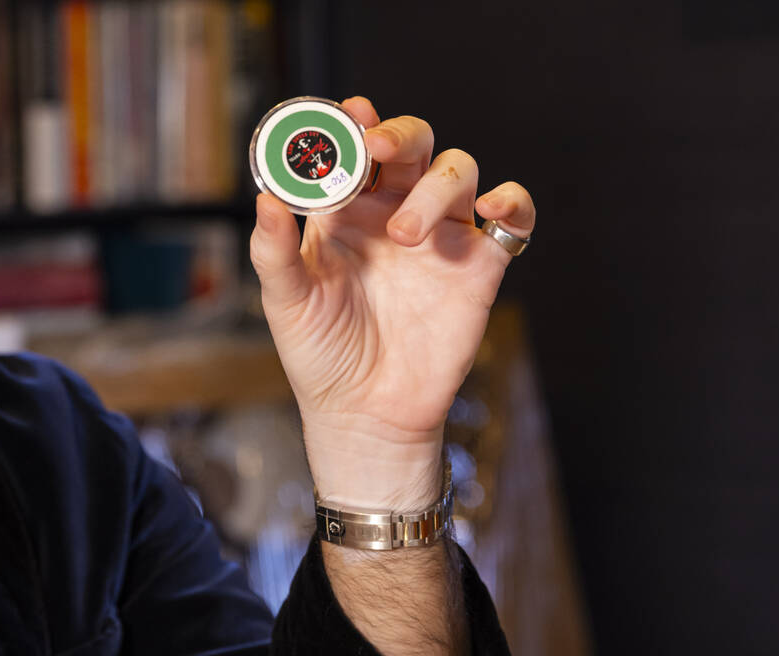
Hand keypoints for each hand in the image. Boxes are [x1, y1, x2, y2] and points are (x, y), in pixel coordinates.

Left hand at [250, 96, 534, 509]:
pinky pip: (513, 218)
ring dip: (434, 188)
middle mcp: (397, 213)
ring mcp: (443, 238)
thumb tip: (265, 198)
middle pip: (413, 144)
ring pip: (457, 173)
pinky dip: (513, 200)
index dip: (353, 123)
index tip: (346, 118)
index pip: (356, 147)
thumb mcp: (287, 304)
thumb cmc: (323, 358)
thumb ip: (275, 251)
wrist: (368, 415)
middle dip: (398, 135)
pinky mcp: (480, 267)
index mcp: (349, 212)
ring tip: (404, 236)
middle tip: (377, 149)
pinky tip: (491, 209)